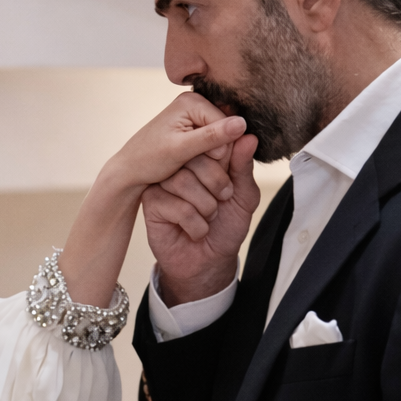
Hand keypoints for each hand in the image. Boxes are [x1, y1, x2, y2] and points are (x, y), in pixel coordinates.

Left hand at [107, 91, 248, 195]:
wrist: (130, 169)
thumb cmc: (150, 160)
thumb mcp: (181, 150)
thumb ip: (211, 137)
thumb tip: (242, 124)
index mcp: (191, 101)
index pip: (226, 124)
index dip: (219, 149)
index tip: (196, 163)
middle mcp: (194, 102)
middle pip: (225, 130)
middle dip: (216, 152)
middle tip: (191, 165)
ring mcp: (194, 114)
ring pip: (221, 139)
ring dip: (212, 156)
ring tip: (189, 165)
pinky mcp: (193, 126)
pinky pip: (213, 142)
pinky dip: (206, 156)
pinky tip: (191, 163)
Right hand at [142, 129, 259, 305]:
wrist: (209, 262)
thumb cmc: (226, 227)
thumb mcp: (244, 196)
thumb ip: (243, 167)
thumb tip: (249, 138)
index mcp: (204, 158)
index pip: (211, 140)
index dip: (224, 159)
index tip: (231, 182)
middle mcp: (181, 166)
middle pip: (195, 156)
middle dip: (217, 184)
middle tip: (222, 201)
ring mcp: (164, 182)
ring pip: (183, 180)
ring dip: (205, 207)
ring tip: (209, 218)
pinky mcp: (152, 203)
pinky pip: (175, 205)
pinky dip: (194, 224)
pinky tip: (195, 230)